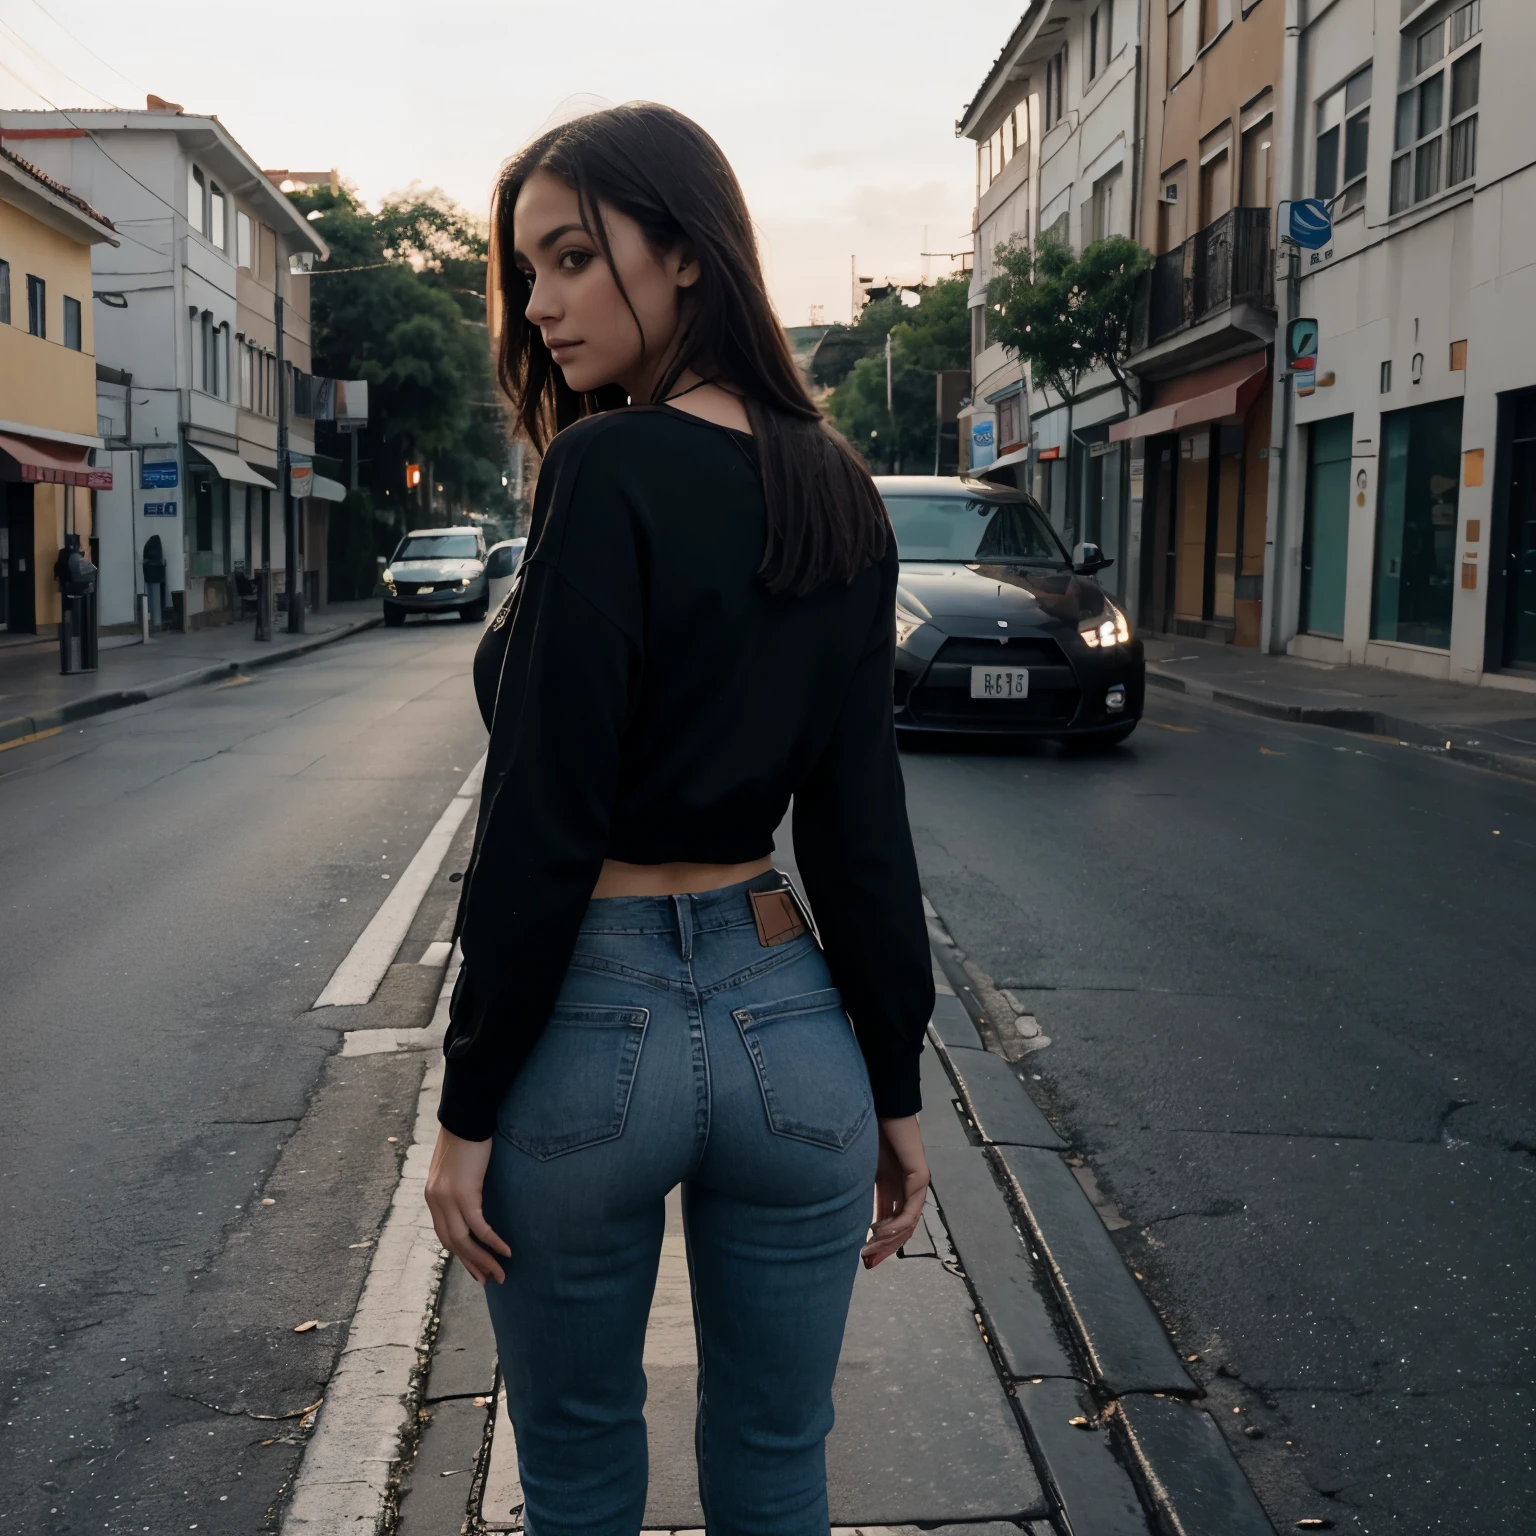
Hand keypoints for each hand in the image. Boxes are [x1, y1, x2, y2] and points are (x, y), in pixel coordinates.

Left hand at [425, 1126, 511, 1284]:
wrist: (467, 1117)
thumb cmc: (467, 1138)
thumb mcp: (458, 1167)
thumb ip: (460, 1186)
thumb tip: (473, 1200)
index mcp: (433, 1196)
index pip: (445, 1235)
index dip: (461, 1255)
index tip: (477, 1269)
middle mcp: (436, 1201)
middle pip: (453, 1244)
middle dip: (473, 1264)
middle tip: (489, 1280)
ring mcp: (448, 1199)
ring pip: (464, 1241)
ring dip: (483, 1260)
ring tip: (500, 1274)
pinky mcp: (464, 1194)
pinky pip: (479, 1227)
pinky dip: (493, 1242)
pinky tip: (506, 1251)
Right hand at [861, 1115, 929, 1268]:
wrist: (880, 1105)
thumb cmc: (865, 1130)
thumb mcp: (857, 1168)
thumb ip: (855, 1189)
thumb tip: (834, 1210)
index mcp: (890, 1184)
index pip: (888, 1220)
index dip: (878, 1241)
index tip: (863, 1257)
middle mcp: (905, 1186)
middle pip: (900, 1227)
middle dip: (884, 1247)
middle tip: (867, 1262)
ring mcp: (915, 1183)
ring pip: (907, 1223)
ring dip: (888, 1241)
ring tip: (869, 1250)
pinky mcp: (919, 1177)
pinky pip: (910, 1210)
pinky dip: (896, 1225)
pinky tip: (878, 1231)